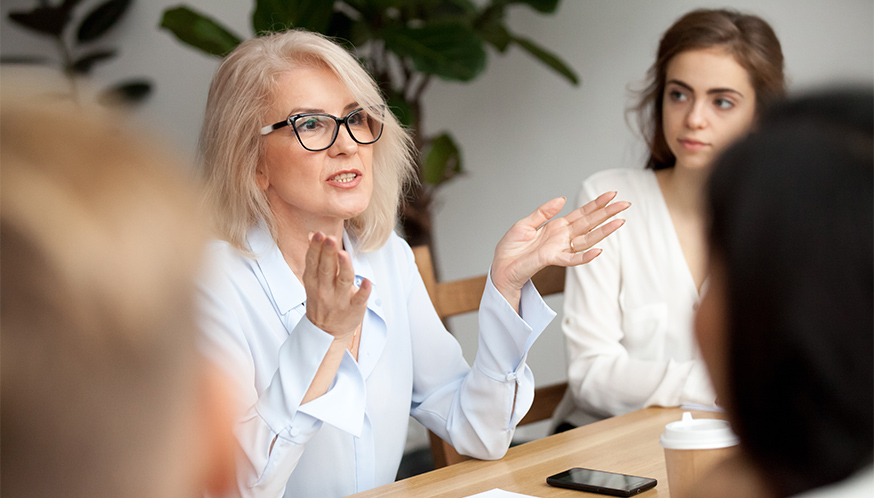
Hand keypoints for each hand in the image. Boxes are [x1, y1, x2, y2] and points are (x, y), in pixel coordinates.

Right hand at [303, 232, 370, 341]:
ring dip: (344, 267)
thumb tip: (312, 234)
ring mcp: (340, 300)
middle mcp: (325, 290)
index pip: (313, 262)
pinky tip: (367, 282)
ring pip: (343, 281)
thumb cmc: (322, 300)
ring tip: (343, 254)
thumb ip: (315, 258)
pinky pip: (359, 299)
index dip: (315, 248)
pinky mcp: (354, 309)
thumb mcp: (313, 281)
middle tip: (329, 238)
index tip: (318, 234)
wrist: (326, 332)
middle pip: (326, 269)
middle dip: (327, 253)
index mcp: (313, 281)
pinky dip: (363, 291)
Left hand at [491, 192, 629, 307]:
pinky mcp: (552, 259)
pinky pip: (572, 259)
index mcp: (557, 227)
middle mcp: (562, 237)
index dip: (596, 204)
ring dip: (603, 231)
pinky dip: (585, 256)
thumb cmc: (511, 249)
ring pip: (587, 239)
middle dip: (607, 213)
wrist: (500, 267)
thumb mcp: (525, 224)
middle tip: (625, 204)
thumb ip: (543, 212)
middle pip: (589, 223)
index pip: (581, 214)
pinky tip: (599, 251)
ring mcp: (559, 249)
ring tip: (620, 222)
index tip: (611, 194)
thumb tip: (561, 199)